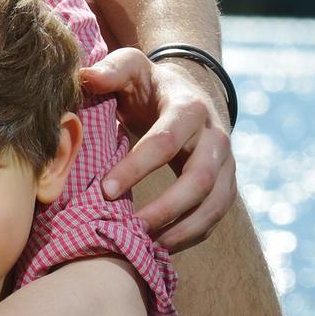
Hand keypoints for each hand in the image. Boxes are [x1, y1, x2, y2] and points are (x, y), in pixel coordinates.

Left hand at [84, 49, 236, 247]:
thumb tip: (87, 77)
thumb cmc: (149, 86)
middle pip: (201, 179)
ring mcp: (227, 164)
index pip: (166, 141)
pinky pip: (215, 217)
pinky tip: (161, 248)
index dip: (137, 168)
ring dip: (183, 229)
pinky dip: (191, 236)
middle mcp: (216, 137)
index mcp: (190, 108)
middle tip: (131, 228)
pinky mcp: (227, 185)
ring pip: (215, 204)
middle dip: (167, 208)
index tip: (105, 191)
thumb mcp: (132, 67)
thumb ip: (112, 70)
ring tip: (146, 245)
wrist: (188, 92)